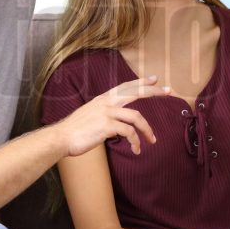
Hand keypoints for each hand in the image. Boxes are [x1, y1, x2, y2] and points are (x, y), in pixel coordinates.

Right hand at [53, 77, 170, 156]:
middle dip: (153, 91)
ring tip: (153, 140)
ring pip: (136, 116)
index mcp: (103, 99)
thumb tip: (116, 123)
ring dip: (147, 130)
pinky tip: (136, 150)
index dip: (141, 82)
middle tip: (168, 91)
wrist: (61, 138)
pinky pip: (129, 132)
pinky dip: (135, 142)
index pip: (125, 86)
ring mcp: (106, 113)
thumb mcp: (90, 115)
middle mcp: (106, 102)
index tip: (155, 78)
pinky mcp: (107, 126)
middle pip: (135, 92)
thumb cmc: (75, 130)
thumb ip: (104, 115)